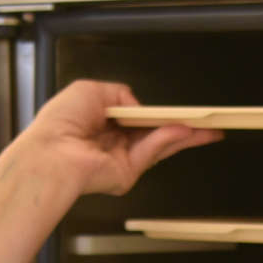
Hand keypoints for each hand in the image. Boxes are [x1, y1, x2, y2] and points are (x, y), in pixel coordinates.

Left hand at [11, 79, 220, 197]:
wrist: (53, 153)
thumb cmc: (60, 122)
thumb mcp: (90, 90)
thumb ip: (120, 93)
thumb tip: (139, 107)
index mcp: (102, 123)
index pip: (137, 118)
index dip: (158, 114)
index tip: (179, 110)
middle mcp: (113, 143)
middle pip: (155, 134)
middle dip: (183, 128)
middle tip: (208, 124)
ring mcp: (122, 160)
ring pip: (159, 144)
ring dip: (184, 135)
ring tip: (208, 129)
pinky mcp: (128, 173)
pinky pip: (152, 151)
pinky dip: (168, 139)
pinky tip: (184, 131)